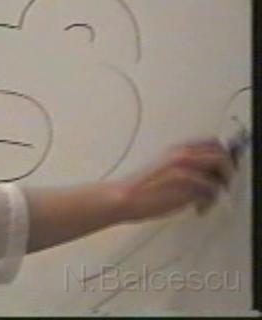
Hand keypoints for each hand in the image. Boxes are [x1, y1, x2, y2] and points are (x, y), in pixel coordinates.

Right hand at [115, 137, 236, 222]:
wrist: (123, 196)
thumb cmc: (140, 187)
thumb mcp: (163, 167)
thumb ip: (184, 166)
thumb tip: (204, 173)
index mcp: (177, 150)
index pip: (212, 143)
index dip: (223, 154)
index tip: (225, 166)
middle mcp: (183, 155)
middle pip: (221, 155)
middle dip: (227, 170)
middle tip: (221, 184)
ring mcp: (186, 170)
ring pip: (220, 173)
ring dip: (220, 187)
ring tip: (208, 199)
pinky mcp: (187, 187)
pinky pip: (212, 192)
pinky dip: (209, 201)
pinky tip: (198, 207)